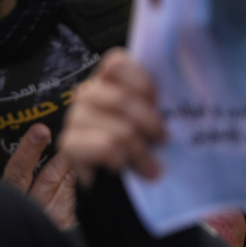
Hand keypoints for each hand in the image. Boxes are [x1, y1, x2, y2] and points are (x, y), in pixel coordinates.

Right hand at [0, 119, 75, 228]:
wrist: (43, 243)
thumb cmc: (26, 207)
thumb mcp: (13, 186)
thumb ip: (15, 163)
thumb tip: (27, 128)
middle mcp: (8, 201)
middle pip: (16, 173)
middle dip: (28, 150)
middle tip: (40, 130)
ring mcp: (34, 211)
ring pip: (48, 179)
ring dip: (60, 159)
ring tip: (69, 143)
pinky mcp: (56, 218)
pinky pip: (68, 190)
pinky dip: (73, 173)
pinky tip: (79, 161)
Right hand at [59, 49, 166, 186]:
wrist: (107, 183)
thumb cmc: (134, 144)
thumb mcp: (148, 118)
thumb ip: (155, 104)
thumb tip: (177, 102)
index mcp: (107, 81)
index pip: (116, 63)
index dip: (141, 81)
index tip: (158, 103)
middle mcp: (87, 94)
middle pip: (121, 99)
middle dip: (148, 122)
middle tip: (163, 139)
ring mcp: (75, 118)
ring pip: (117, 128)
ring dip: (140, 150)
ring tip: (151, 166)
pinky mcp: (68, 144)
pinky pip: (106, 147)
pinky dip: (120, 160)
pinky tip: (122, 167)